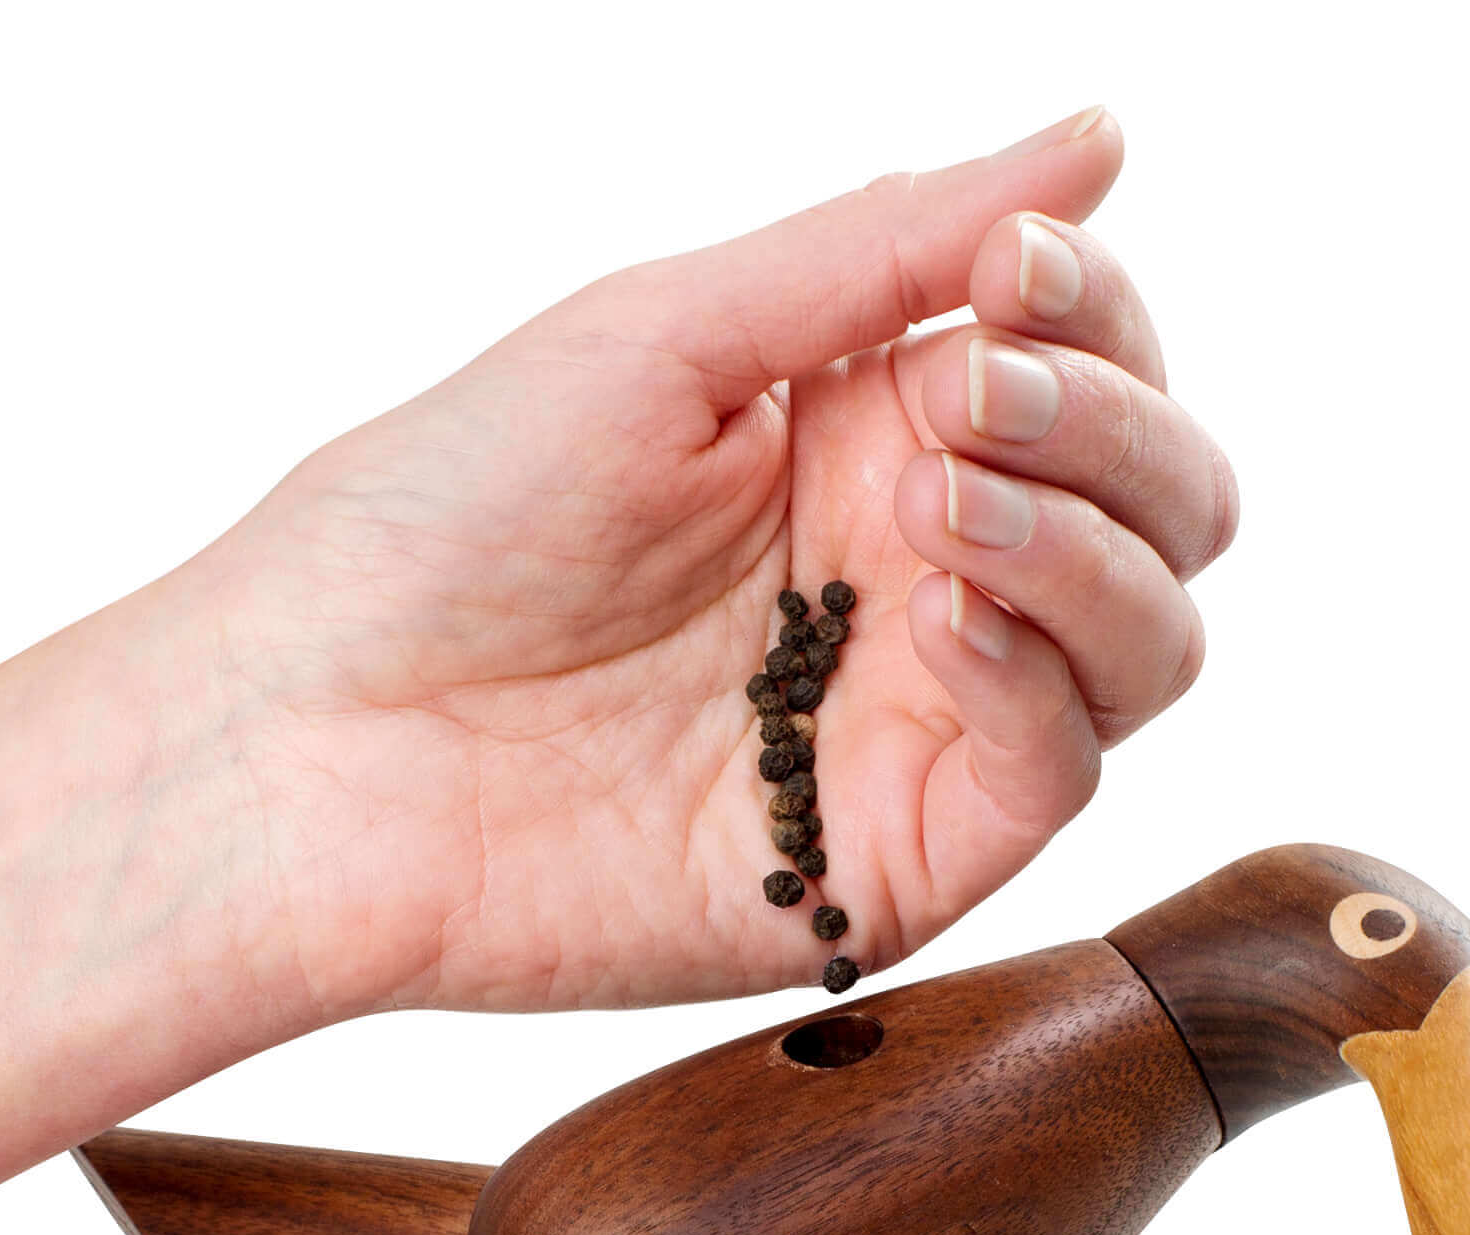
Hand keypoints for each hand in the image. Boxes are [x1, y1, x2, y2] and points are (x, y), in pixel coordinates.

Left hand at [149, 107, 1236, 1018]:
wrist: (308, 734)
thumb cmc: (437, 520)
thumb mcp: (671, 333)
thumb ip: (891, 248)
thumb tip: (1099, 139)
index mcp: (869, 438)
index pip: (1092, 371)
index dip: (1094, 314)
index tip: (1017, 274)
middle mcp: (915, 577)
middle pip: (1162, 505)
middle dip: (1113, 426)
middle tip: (975, 391)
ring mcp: (916, 722)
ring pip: (1147, 639)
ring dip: (1091, 544)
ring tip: (947, 499)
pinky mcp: (894, 859)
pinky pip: (1057, 770)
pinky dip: (1036, 675)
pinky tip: (942, 614)